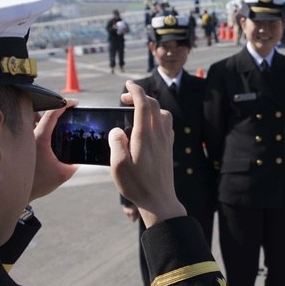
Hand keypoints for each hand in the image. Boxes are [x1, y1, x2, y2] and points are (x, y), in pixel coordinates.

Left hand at [30, 102, 77, 201]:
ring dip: (44, 117)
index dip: (65, 104)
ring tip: (57, 123)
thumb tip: (80, 158)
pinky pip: (28, 128)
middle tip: (68, 112)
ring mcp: (23, 138)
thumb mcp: (63, 174)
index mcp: (40, 137)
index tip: (75, 103)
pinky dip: (37, 126)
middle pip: (42, 112)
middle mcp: (29, 134)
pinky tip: (46, 136)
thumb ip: (74, 164)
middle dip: (55, 109)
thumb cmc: (38, 183)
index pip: (52, 113)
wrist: (16, 192)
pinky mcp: (20, 144)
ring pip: (32, 118)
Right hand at [111, 81, 186, 226]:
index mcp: (145, 136)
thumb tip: (117, 130)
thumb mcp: (118, 166)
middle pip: (154, 104)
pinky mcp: (168, 149)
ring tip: (137, 110)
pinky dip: (158, 117)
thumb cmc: (137, 185)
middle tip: (124, 98)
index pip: (143, 103)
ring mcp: (166, 141)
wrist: (159, 201)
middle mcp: (158, 135)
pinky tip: (149, 126)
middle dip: (139, 95)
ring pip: (163, 113)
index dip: (135, 90)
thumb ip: (116, 143)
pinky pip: (167, 125)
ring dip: (151, 105)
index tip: (128, 84)